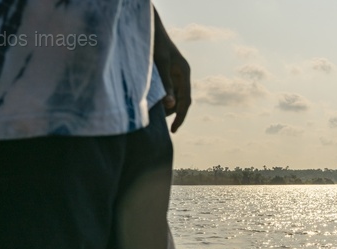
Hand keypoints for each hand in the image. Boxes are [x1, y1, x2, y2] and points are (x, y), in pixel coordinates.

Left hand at [154, 9, 190, 132]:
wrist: (150, 29)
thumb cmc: (155, 44)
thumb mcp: (160, 64)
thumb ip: (166, 85)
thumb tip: (170, 106)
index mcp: (184, 73)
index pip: (186, 101)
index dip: (181, 117)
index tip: (173, 130)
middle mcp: (182, 75)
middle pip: (182, 101)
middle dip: (173, 113)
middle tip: (160, 124)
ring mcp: (176, 74)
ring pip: (175, 97)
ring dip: (167, 106)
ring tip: (155, 114)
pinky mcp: (168, 73)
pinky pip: (168, 90)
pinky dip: (162, 98)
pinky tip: (152, 103)